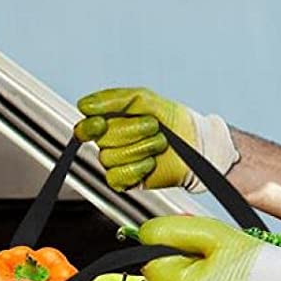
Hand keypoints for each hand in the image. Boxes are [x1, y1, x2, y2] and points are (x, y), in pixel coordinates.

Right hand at [74, 86, 238, 190]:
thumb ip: (114, 99)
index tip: (100, 122)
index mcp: (110, 122)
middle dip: (132, 131)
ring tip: (159, 143)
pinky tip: (151, 162)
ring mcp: (118, 163)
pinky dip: (137, 167)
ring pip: (110, 158)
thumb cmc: (172, 119)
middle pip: (102, 140)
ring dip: (140, 148)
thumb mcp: (144, 99)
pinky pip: (117, 176)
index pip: (86, 127)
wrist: (196, 143)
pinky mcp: (126, 181)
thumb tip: (84, 105)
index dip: (89, 126)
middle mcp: (110, 143)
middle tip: (153, 127)